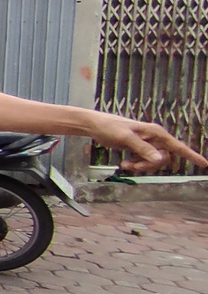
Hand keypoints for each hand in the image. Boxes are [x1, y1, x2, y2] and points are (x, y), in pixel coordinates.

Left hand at [87, 113, 207, 174]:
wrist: (96, 126)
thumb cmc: (110, 128)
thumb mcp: (125, 139)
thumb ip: (143, 149)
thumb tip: (159, 160)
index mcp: (156, 133)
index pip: (178, 146)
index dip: (192, 156)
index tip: (205, 164)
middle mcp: (155, 138)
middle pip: (163, 159)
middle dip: (149, 166)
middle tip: (132, 166)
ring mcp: (148, 144)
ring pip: (154, 163)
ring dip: (141, 167)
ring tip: (125, 165)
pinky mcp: (140, 149)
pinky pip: (144, 162)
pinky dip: (135, 165)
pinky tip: (124, 163)